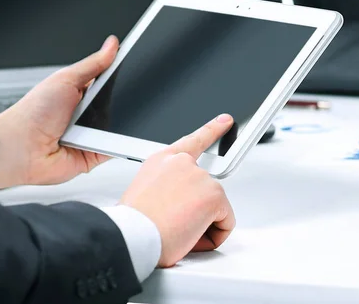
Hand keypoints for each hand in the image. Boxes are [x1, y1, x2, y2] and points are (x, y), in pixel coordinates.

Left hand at [0, 36, 118, 190]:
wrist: (20, 148)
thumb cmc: (34, 113)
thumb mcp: (65, 79)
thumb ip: (93, 64)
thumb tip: (112, 45)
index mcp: (82, 91)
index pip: (111, 79)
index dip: (123, 73)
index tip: (137, 65)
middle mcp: (89, 112)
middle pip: (119, 102)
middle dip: (122, 99)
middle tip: (114, 96)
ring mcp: (93, 134)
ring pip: (121, 125)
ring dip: (117, 122)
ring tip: (95, 121)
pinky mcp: (96, 154)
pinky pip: (116, 148)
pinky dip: (118, 143)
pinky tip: (108, 137)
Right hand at [120, 114, 235, 266]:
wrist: (132, 235)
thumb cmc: (133, 224)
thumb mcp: (144, 195)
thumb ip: (167, 189)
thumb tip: (179, 206)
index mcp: (161, 160)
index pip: (192, 141)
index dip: (212, 130)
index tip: (225, 120)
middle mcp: (181, 162)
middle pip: (207, 189)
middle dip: (198, 211)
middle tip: (175, 223)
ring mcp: (200, 175)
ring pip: (215, 210)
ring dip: (200, 226)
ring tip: (175, 231)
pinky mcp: (214, 193)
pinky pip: (226, 223)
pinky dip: (213, 237)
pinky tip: (190, 236)